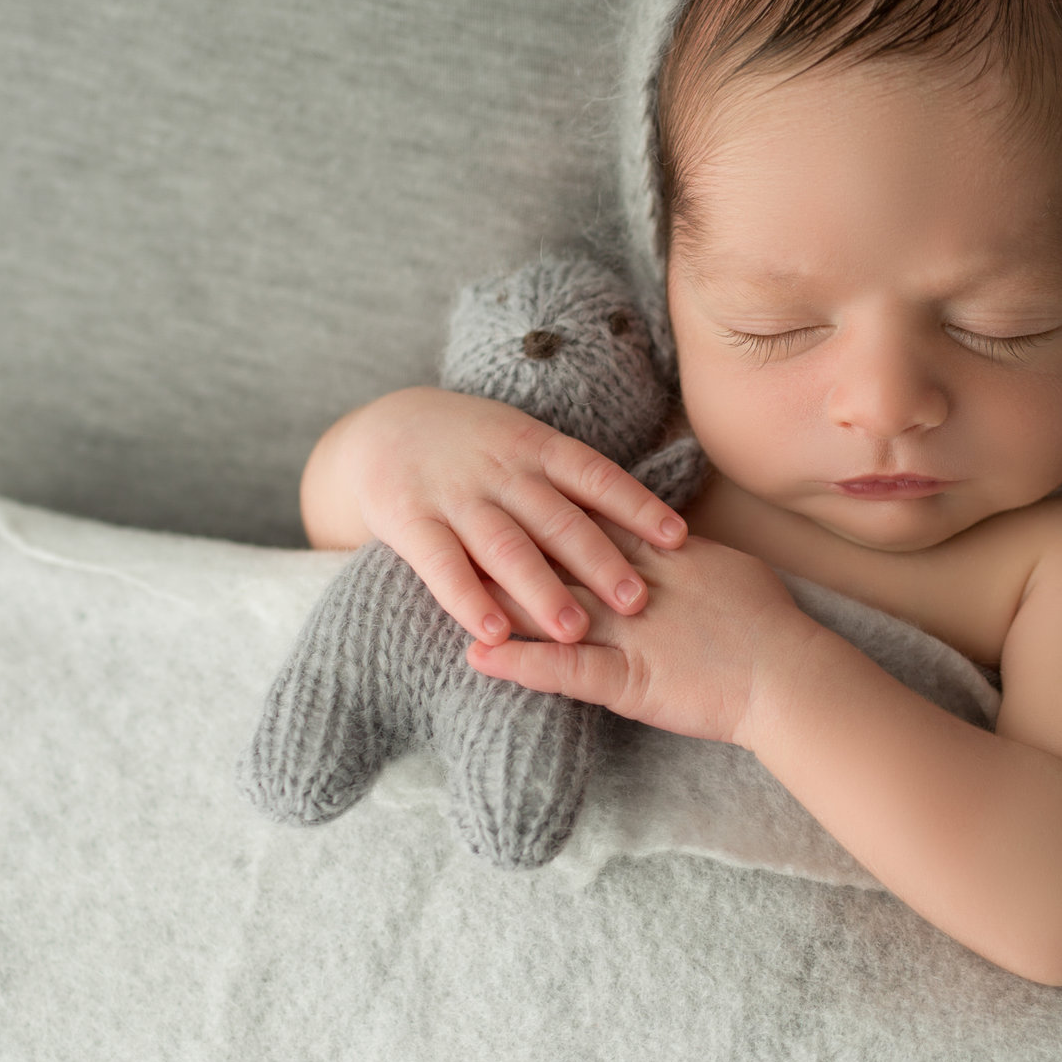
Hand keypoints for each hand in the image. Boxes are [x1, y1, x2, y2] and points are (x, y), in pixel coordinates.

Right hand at [300, 387, 684, 645]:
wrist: (382, 429)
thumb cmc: (475, 450)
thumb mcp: (524, 445)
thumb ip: (572, 482)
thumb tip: (651, 525)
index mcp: (535, 448)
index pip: (595, 476)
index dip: (638, 505)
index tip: (678, 538)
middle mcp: (500, 471)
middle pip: (556, 518)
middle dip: (599, 560)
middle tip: (639, 600)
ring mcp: (454, 495)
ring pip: (504, 545)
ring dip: (542, 588)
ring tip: (576, 629)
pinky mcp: (409, 520)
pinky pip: (441, 564)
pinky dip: (468, 599)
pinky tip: (495, 633)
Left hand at [465, 523, 822, 747]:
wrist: (792, 674)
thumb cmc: (772, 626)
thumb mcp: (726, 569)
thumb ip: (687, 553)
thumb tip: (669, 537)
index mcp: (660, 558)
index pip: (593, 523)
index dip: (546, 507)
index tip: (503, 487)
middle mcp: (634, 586)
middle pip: (557, 554)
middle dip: (505, 539)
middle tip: (457, 516)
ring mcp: (626, 632)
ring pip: (548, 606)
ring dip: (495, 597)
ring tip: (444, 583)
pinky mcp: (626, 680)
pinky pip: (562, 671)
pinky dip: (518, 663)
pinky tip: (476, 657)